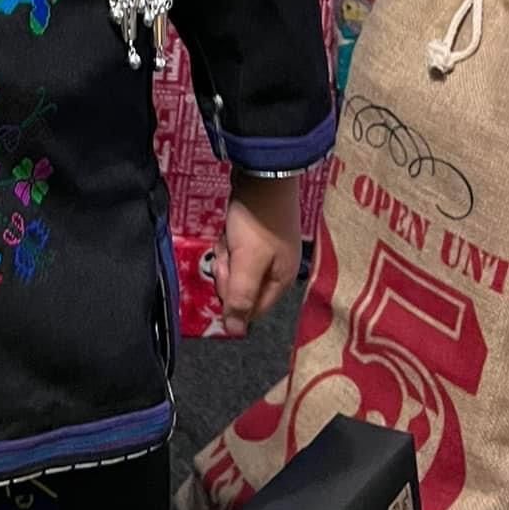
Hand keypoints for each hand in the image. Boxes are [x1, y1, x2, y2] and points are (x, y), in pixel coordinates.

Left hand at [214, 175, 301, 338]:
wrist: (263, 175)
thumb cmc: (256, 222)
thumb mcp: (247, 262)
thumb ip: (241, 298)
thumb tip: (236, 334)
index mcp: (281, 282)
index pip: (252, 311)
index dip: (233, 299)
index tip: (228, 275)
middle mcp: (277, 271)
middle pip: (242, 289)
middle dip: (229, 272)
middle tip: (230, 250)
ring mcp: (267, 252)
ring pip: (236, 269)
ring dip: (227, 254)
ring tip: (230, 236)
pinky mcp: (256, 236)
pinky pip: (236, 250)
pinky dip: (228, 241)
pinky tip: (229, 229)